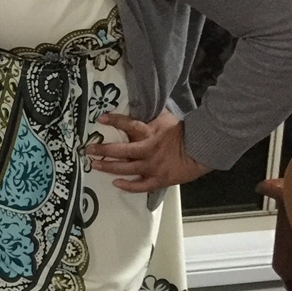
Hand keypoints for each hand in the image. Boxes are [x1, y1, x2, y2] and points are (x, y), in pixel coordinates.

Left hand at [88, 110, 207, 192]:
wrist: (203, 150)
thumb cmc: (183, 133)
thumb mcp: (165, 119)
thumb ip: (150, 116)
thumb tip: (138, 104)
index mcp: (150, 134)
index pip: (129, 125)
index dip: (114, 120)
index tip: (100, 118)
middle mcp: (148, 150)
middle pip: (121, 151)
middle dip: (102, 150)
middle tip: (89, 149)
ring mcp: (153, 167)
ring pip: (126, 169)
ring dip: (109, 167)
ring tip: (95, 164)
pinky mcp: (159, 179)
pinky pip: (141, 186)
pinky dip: (128, 186)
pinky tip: (116, 183)